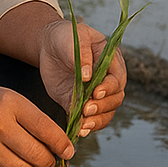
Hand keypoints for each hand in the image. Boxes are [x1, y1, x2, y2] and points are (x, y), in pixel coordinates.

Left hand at [38, 18, 126, 137]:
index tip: (96, 92)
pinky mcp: (80, 103)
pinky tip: (79, 130)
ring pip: (106, 112)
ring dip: (97, 120)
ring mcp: (94, 93)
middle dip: (103, 106)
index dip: (109, 87)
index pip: (117, 78)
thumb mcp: (75, 37)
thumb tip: (88, 76)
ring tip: (83, 124)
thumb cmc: (66, 36)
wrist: (50, 45)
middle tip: (87, 109)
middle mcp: (106, 79)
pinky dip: (86, 126)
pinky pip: (88, 119)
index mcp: (111, 61)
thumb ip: (82, 55)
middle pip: (115, 98)